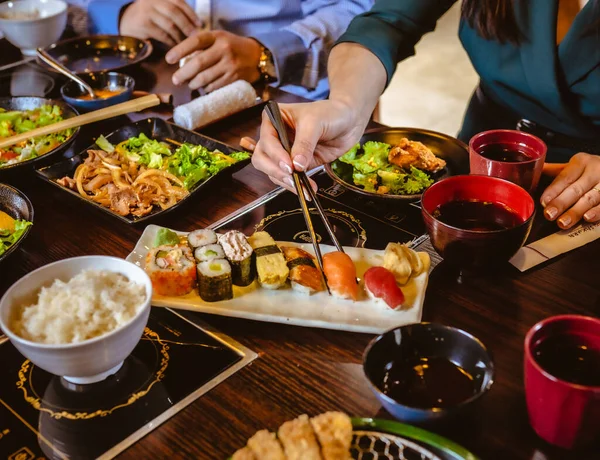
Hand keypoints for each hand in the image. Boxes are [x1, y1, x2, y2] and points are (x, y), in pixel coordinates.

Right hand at [120, 0, 199, 46]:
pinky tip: (176, 46)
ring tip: (187, 43)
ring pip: (170, 24)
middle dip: (187, 25)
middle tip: (196, 36)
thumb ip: (176, 13)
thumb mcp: (162, 11)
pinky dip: (171, 41)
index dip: (191, 13)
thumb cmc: (151, 19)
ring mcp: (147, 11)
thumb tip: (197, 25)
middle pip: (174, 12)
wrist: (128, 24)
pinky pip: (163, 34)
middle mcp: (152, 0)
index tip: (200, 24)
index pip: (179, 1)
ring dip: (180, 36)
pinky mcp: (143, 24)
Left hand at [166, 30, 261, 91]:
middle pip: (198, 63)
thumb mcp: (218, 39)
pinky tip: (203, 87)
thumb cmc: (232, 47)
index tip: (169, 59)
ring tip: (190, 84)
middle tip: (176, 80)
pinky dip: (205, 88)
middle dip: (183, 73)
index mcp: (217, 37)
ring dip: (193, 83)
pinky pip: (214, 86)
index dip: (180, 50)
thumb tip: (181, 60)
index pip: (195, 41)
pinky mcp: (234, 78)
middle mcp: (224, 49)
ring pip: (205, 78)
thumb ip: (202, 46)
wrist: (256, 57)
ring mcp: (230, 65)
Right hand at [251, 100, 368, 192]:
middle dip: (275, 170)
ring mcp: (284, 152)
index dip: (275, 154)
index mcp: (273, 119)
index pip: (266, 140)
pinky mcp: (295, 165)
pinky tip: (307, 189)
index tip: (289, 165)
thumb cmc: (330, 113)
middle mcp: (274, 137)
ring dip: (286, 182)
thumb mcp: (315, 123)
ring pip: (273, 172)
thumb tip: (296, 166)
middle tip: (291, 176)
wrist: (349, 122)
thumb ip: (304, 144)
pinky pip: (288, 179)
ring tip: (303, 187)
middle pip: (262, 158)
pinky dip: (296, 186)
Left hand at [541, 153, 599, 228]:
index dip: (554, 190)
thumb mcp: (575, 166)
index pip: (565, 177)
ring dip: (576, 212)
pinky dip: (597, 212)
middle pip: (576, 189)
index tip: (544, 202)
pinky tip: (588, 218)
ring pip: (590, 199)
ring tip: (563, 222)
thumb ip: (556, 171)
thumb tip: (531, 171)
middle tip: (549, 215)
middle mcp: (595, 171)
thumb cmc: (591, 169)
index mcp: (582, 162)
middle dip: (561, 203)